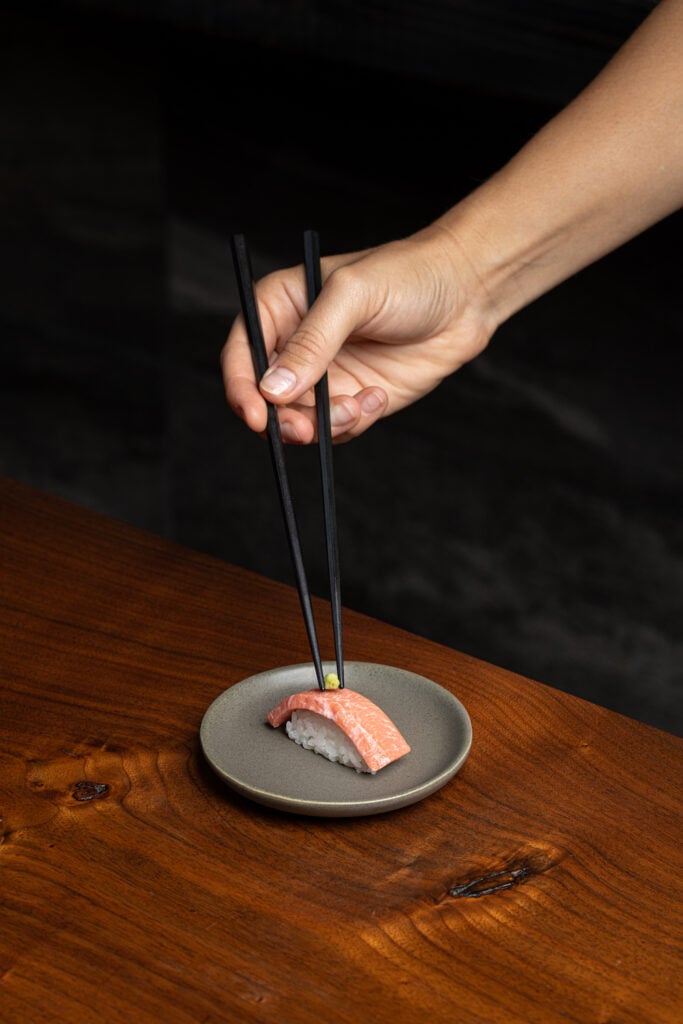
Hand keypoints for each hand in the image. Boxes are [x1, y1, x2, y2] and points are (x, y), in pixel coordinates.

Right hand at [221, 226, 493, 442]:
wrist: (465, 294)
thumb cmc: (408, 275)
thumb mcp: (353, 296)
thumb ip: (312, 342)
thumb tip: (272, 389)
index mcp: (280, 308)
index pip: (240, 354)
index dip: (241, 388)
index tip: (256, 415)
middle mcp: (295, 345)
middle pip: (264, 398)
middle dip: (283, 419)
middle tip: (306, 429)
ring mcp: (324, 376)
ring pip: (300, 422)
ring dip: (325, 425)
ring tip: (358, 404)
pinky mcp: (352, 398)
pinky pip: (336, 429)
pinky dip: (353, 423)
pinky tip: (378, 396)